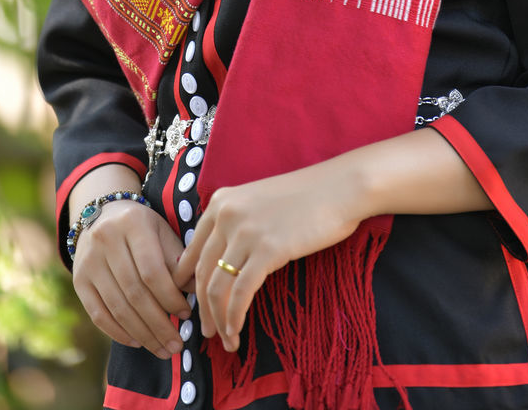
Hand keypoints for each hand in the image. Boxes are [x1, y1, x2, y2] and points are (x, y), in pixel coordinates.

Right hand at [72, 200, 190, 357]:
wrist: (103, 214)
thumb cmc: (142, 227)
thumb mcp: (162, 232)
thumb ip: (178, 259)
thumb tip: (197, 291)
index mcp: (132, 223)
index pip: (152, 270)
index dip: (170, 297)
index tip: (186, 314)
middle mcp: (106, 240)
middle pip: (134, 292)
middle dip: (158, 324)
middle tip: (176, 345)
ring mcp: (89, 261)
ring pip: (117, 307)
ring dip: (142, 334)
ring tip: (162, 349)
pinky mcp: (78, 280)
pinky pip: (98, 314)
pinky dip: (118, 332)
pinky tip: (137, 342)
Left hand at [173, 160, 362, 352]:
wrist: (339, 187)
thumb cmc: (304, 197)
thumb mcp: (257, 202)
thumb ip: (235, 223)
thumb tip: (221, 262)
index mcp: (220, 201)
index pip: (194, 250)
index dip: (188, 282)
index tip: (191, 303)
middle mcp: (226, 214)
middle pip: (202, 272)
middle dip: (202, 308)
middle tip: (207, 331)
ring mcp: (246, 232)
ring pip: (218, 287)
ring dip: (217, 319)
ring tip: (224, 340)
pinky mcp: (268, 250)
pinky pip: (242, 292)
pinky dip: (235, 317)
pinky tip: (236, 332)